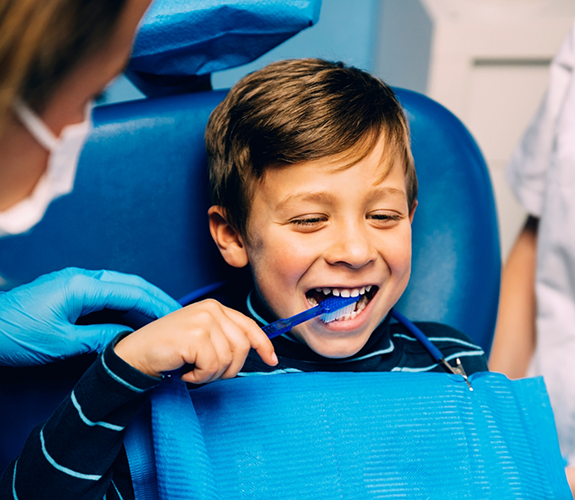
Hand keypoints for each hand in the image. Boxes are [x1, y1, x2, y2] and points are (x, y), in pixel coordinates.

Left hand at [0, 268, 179, 366]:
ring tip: (163, 315)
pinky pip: (108, 292)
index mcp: (82, 286)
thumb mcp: (61, 342)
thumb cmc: (14, 335)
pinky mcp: (71, 290)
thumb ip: (99, 338)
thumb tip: (128, 340)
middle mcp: (82, 278)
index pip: (131, 293)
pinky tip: (135, 316)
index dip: (157, 305)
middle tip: (178, 314)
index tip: (177, 317)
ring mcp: (76, 282)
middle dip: (156, 298)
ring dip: (143, 299)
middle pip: (131, 283)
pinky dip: (127, 302)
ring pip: (121, 286)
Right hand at [114, 299, 277, 383]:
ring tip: (192, 369)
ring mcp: (204, 320)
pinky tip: (185, 370)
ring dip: (210, 374)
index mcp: (215, 307)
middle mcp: (212, 309)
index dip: (264, 344)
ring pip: (228, 360)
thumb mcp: (202, 337)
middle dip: (228, 368)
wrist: (135, 354)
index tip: (271, 359)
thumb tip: (256, 350)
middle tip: (205, 372)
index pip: (249, 326)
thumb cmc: (169, 349)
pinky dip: (199, 376)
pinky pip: (212, 367)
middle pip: (242, 347)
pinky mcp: (195, 335)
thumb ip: (224, 337)